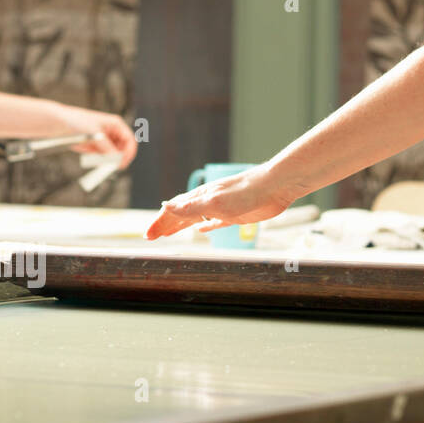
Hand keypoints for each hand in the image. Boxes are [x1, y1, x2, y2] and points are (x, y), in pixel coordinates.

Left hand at [47, 103, 137, 166]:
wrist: (59, 123)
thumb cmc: (77, 120)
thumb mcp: (95, 134)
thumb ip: (107, 147)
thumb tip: (116, 159)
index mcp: (116, 125)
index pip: (129, 140)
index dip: (128, 152)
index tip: (123, 162)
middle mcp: (113, 133)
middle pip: (123, 149)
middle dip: (119, 158)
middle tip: (113, 167)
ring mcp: (105, 141)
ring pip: (114, 155)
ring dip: (109, 161)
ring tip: (99, 161)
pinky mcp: (96, 148)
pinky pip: (103, 158)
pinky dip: (100, 162)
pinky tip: (93, 159)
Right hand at [146, 163, 297, 239]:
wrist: (276, 186)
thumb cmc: (247, 191)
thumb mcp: (215, 202)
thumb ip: (191, 206)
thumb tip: (166, 205)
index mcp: (201, 197)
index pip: (173, 210)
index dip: (159, 222)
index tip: (148, 235)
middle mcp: (209, 201)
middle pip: (182, 215)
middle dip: (166, 225)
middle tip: (152, 236)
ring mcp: (222, 208)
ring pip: (196, 219)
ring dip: (182, 226)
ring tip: (169, 233)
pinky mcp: (236, 215)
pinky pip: (216, 222)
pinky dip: (207, 227)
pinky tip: (204, 230)